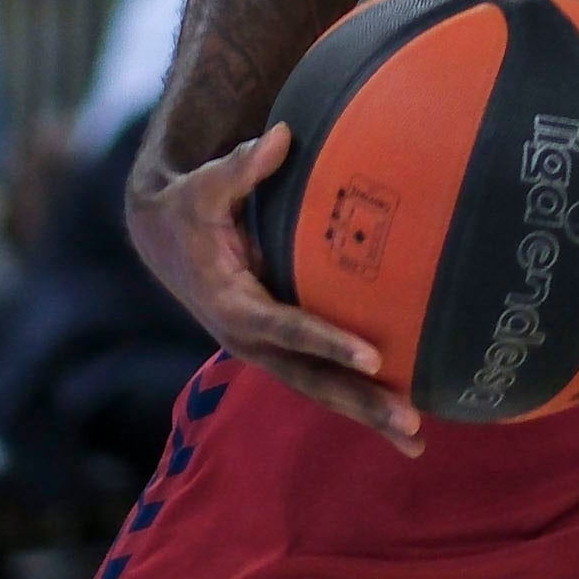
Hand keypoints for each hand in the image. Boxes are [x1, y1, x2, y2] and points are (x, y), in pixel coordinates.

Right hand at [125, 126, 422, 455]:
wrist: (161, 239)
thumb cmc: (187, 207)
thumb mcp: (203, 187)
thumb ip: (238, 166)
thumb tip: (281, 136)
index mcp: (230, 304)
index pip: (283, 328)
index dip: (326, 341)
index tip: (371, 355)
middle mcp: (248, 339)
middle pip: (309, 379)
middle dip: (359, 401)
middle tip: (410, 422)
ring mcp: (265, 350)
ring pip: (318, 389)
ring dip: (365, 414)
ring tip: (417, 442)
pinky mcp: (279, 349)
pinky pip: (320, 379)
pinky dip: (355, 399)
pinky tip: (400, 418)